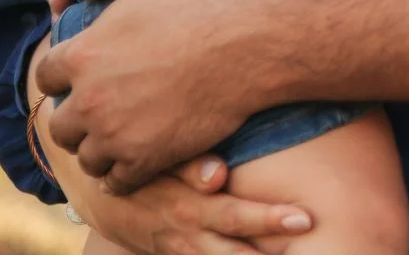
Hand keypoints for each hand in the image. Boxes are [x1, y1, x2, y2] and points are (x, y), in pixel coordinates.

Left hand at [39, 0, 260, 194]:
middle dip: (80, 117)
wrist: (250, 45)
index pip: (47, 77)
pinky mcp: (146, 160)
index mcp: (83, 55)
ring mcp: (116, 135)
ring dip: (100, 147)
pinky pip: (117, 181)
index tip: (86, 76)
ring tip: (122, 135)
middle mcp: (90, 100)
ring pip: (87, 156)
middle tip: (106, 108)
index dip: (66, 76)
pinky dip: (123, 173)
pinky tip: (139, 156)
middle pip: (62, 125)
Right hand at [79, 167, 309, 254]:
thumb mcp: (156, 162)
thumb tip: (218, 174)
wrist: (101, 192)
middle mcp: (187, 235)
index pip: (234, 216)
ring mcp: (181, 250)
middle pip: (234, 252)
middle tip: (308, 233)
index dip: (269, 219)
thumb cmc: (141, 165)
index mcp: (187, 207)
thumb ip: (186, 166)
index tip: (306, 219)